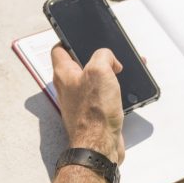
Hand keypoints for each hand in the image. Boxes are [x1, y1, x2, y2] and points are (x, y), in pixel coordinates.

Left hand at [51, 46, 124, 163]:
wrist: (99, 146)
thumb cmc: (94, 114)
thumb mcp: (100, 71)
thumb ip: (103, 55)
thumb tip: (109, 59)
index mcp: (64, 74)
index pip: (59, 49)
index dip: (68, 39)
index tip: (79, 36)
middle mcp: (69, 88)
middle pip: (78, 64)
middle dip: (96, 58)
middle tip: (108, 56)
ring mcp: (80, 102)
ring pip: (93, 80)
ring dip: (108, 74)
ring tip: (121, 71)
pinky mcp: (93, 114)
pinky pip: (102, 96)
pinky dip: (113, 91)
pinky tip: (124, 91)